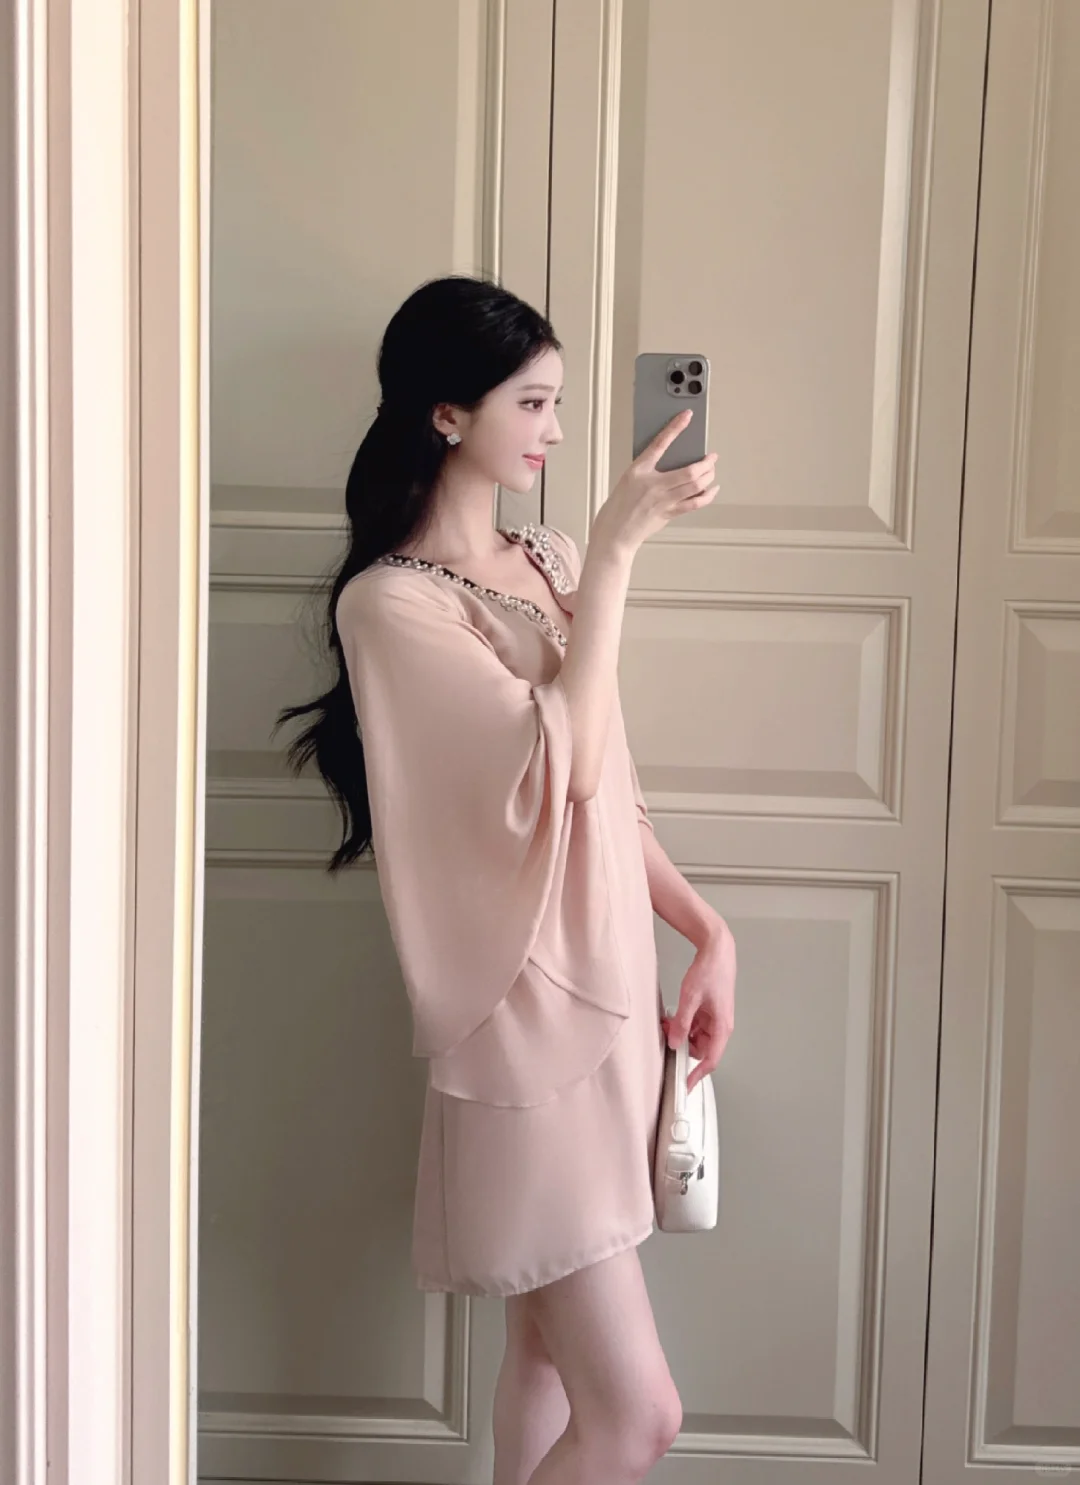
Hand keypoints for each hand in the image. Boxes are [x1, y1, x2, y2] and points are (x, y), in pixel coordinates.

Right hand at [592, 409, 718, 558]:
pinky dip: (707, 495)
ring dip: (709, 476)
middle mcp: (654, 485)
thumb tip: (672, 465)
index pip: (660, 443)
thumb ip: (648, 470)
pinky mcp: (669, 514)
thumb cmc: (618, 507)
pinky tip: (712, 489)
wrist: (614, 534)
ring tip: (712, 470)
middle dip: (706, 462)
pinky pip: (694, 503)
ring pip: (696, 486)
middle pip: (690, 470)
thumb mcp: (628, 479)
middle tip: (711, 456)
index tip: (687, 416)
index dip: (675, 427)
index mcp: (639, 471)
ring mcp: (664, 501)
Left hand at [660, 922, 735, 1095]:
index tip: (685, 1086)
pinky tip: (672, 1016)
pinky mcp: (708, 1010)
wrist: (717, 949)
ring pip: (696, 1037)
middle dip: (683, 1046)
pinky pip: (694, 1025)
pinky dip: (683, 1024)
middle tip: (666, 1037)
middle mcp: (720, 1025)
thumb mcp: (690, 998)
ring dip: (681, 1034)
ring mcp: (714, 1018)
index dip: (698, 1075)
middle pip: (701, 1049)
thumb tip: (675, 1044)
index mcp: (722, 1026)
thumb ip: (682, 1023)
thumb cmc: (710, 971)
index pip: (711, 1060)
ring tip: (667, 1023)